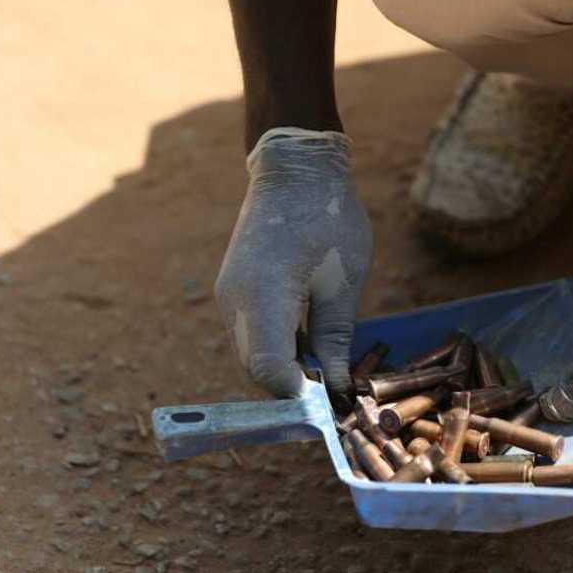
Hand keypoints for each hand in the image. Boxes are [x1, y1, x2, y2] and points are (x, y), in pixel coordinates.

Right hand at [216, 128, 372, 396]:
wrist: (294, 168)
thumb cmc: (328, 218)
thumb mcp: (343, 282)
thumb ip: (335, 339)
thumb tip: (337, 390)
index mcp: (264, 297)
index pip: (271, 372)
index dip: (301, 398)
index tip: (334, 404)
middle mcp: (235, 302)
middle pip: (256, 370)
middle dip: (293, 391)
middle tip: (336, 394)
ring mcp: (229, 296)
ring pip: (252, 356)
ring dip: (285, 371)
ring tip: (328, 370)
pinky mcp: (233, 291)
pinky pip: (251, 335)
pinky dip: (277, 349)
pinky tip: (310, 344)